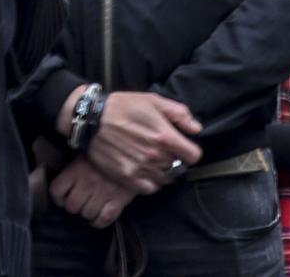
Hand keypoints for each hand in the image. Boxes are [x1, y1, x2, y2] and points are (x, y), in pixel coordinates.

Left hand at [50, 156, 137, 228]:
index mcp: (77, 168)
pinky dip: (99, 222)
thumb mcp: (88, 151)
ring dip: (87, 213)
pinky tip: (99, 217)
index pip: (57, 190)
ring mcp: (103, 193)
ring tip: (91, 207)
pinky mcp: (118, 201)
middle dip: (74, 206)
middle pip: (71, 206)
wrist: (137, 151)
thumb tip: (66, 177)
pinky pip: (103, 219)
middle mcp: (87, 182)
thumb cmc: (109, 151)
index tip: (62, 198)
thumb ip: (76, 164)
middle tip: (79, 202)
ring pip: (87, 213)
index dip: (58, 197)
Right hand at [86, 91, 202, 192]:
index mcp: (165, 137)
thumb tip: (196, 129)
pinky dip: (150, 181)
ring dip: (162, 170)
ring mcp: (142, 169)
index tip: (182, 146)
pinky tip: (144, 168)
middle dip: (174, 158)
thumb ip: (179, 114)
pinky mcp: (128, 178)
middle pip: (179, 167)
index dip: (190, 150)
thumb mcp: (153, 101)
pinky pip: (150, 188)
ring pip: (165, 178)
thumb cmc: (123, 107)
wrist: (92, 119)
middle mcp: (156, 156)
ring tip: (151, 158)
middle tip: (161, 148)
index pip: (194, 156)